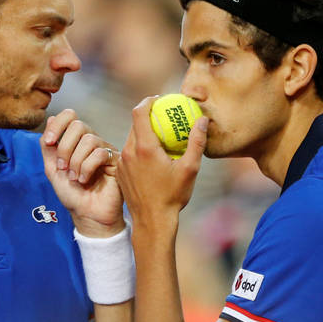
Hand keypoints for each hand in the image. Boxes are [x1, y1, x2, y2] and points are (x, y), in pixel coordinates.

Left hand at [41, 109, 124, 236]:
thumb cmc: (73, 195)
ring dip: (76, 162)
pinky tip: (85, 180)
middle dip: (65, 148)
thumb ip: (48, 146)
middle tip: (63, 168)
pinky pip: (99, 154)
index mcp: (77, 141)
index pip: (70, 117)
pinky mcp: (116, 160)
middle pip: (78, 125)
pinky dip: (87, 168)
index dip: (57, 125)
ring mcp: (105, 150)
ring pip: (89, 140)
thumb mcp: (53, 169)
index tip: (49, 142)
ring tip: (75, 178)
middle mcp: (92, 142)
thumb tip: (51, 118)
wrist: (86, 214)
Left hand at [116, 97, 207, 227]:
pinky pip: (128, 153)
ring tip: (160, 135)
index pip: (139, 112)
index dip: (148, 101)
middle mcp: (129, 152)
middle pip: (135, 124)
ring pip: (130, 138)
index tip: (159, 99)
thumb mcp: (190, 169)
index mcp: (144, 148)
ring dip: (143, 133)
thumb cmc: (173, 196)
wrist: (152, 221)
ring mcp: (122, 163)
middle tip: (163, 115)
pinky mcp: (120, 172)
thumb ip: (196, 142)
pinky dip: (138, 148)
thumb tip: (202, 120)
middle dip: (147, 116)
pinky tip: (152, 155)